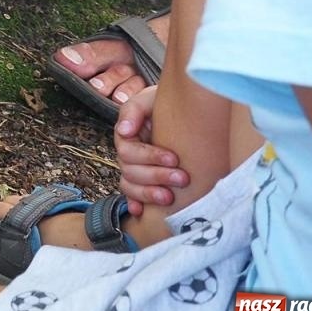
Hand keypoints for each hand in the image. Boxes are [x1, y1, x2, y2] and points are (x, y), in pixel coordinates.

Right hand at [114, 84, 186, 212]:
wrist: (188, 112)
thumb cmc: (171, 103)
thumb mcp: (152, 98)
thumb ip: (134, 109)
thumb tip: (124, 131)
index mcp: (127, 134)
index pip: (128, 151)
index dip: (150, 157)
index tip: (174, 158)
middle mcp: (128, 154)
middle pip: (130, 171)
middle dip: (156, 176)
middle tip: (183, 178)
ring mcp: (134, 169)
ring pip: (129, 186)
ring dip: (148, 194)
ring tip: (171, 197)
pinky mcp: (144, 182)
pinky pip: (132, 196)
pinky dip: (135, 204)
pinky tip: (141, 212)